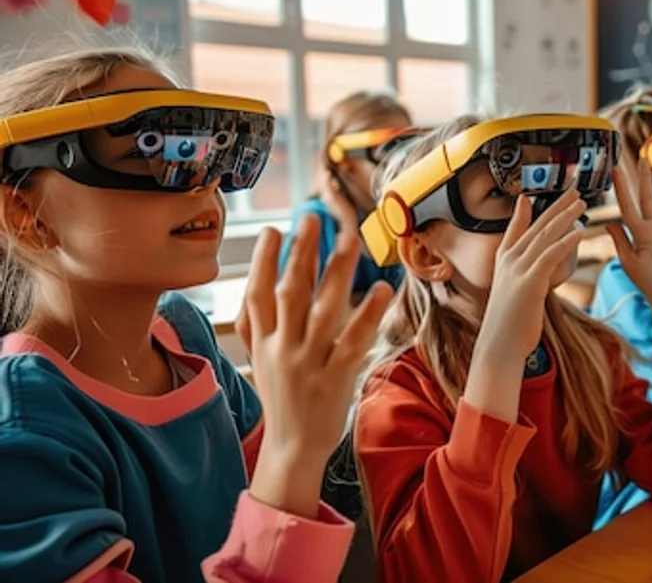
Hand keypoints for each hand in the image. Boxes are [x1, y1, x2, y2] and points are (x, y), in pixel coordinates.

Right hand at [239, 215, 393, 517]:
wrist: (292, 449)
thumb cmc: (281, 397)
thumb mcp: (259, 359)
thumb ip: (257, 322)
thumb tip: (258, 276)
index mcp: (262, 343)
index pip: (257, 295)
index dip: (262, 261)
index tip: (272, 229)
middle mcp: (282, 349)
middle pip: (290, 293)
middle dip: (300, 253)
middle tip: (313, 217)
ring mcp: (309, 364)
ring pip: (323, 310)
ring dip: (336, 272)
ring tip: (351, 239)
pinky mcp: (336, 378)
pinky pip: (353, 341)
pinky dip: (366, 314)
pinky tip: (380, 289)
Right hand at [477, 191, 585, 361]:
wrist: (500, 344)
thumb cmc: (509, 322)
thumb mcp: (512, 289)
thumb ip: (523, 271)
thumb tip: (534, 264)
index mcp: (504, 259)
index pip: (518, 226)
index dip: (528, 209)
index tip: (537, 193)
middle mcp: (509, 259)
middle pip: (537, 225)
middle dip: (557, 205)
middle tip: (575, 190)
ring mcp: (518, 269)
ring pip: (545, 235)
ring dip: (565, 217)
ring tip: (582, 203)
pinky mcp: (529, 282)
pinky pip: (550, 256)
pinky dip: (565, 242)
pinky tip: (579, 232)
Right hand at [607, 160, 651, 309]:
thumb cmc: (648, 283)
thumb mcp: (628, 263)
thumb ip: (619, 240)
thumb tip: (609, 224)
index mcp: (640, 234)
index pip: (627, 204)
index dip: (620, 185)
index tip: (616, 169)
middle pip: (648, 196)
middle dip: (644, 175)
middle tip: (643, 157)